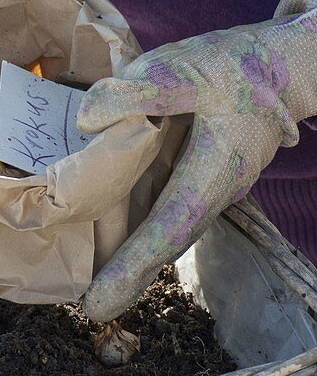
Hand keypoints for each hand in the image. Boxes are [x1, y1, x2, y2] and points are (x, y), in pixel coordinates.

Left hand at [78, 0, 316, 321]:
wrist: (288, 66)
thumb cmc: (241, 65)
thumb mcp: (187, 65)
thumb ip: (138, 90)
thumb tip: (87, 122)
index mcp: (208, 173)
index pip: (162, 232)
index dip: (128, 271)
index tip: (98, 305)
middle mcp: (208, 192)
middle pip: (160, 244)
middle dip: (126, 278)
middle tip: (89, 310)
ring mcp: (206, 189)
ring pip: (161, 229)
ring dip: (128, 256)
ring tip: (87, 281)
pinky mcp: (198, 178)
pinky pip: (163, 210)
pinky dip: (135, 226)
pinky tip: (103, 231)